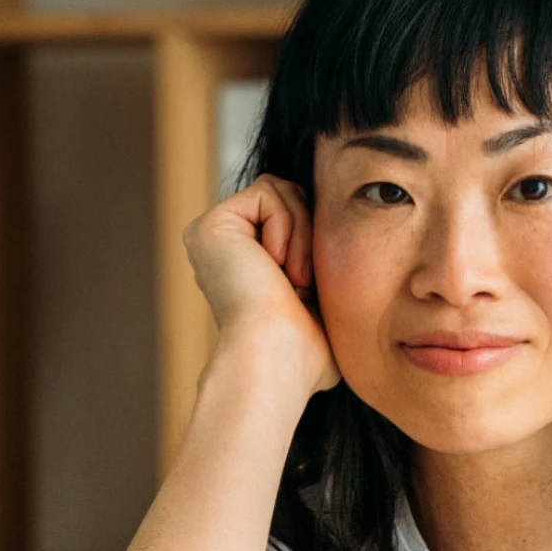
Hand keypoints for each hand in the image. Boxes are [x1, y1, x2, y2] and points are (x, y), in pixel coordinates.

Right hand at [182, 174, 341, 397]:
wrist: (280, 359)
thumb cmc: (307, 353)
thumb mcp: (324, 305)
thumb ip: (322, 271)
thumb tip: (340, 254)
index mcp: (249, 268)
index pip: (296, 223)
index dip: (316, 246)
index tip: (309, 292)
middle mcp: (226, 249)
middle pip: (290, 200)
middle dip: (310, 238)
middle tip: (303, 285)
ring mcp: (214, 235)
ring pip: (282, 191)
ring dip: (302, 237)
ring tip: (292, 280)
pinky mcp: (211, 224)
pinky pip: (269, 192)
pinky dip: (286, 228)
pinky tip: (275, 267)